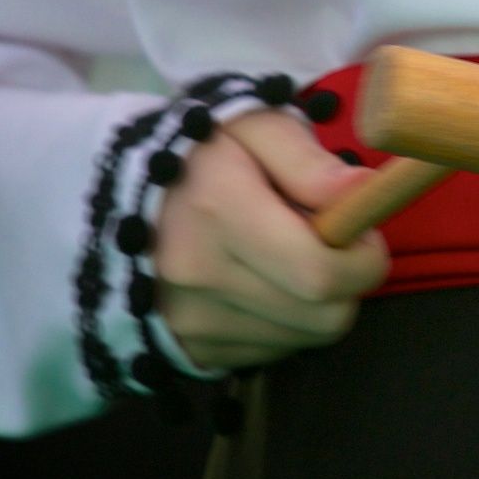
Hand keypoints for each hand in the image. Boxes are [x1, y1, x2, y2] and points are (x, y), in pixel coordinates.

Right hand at [153, 109, 390, 369]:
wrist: (114, 195)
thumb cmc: (204, 153)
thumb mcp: (256, 127)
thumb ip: (309, 162)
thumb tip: (361, 191)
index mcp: (220, 212)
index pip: (321, 273)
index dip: (364, 259)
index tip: (361, 233)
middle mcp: (200, 276)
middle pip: (325, 316)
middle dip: (350, 282)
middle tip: (332, 244)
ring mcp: (191, 321)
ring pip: (305, 337)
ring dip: (318, 304)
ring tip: (291, 260)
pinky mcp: (190, 350)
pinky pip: (274, 352)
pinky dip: (286, 323)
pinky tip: (265, 285)